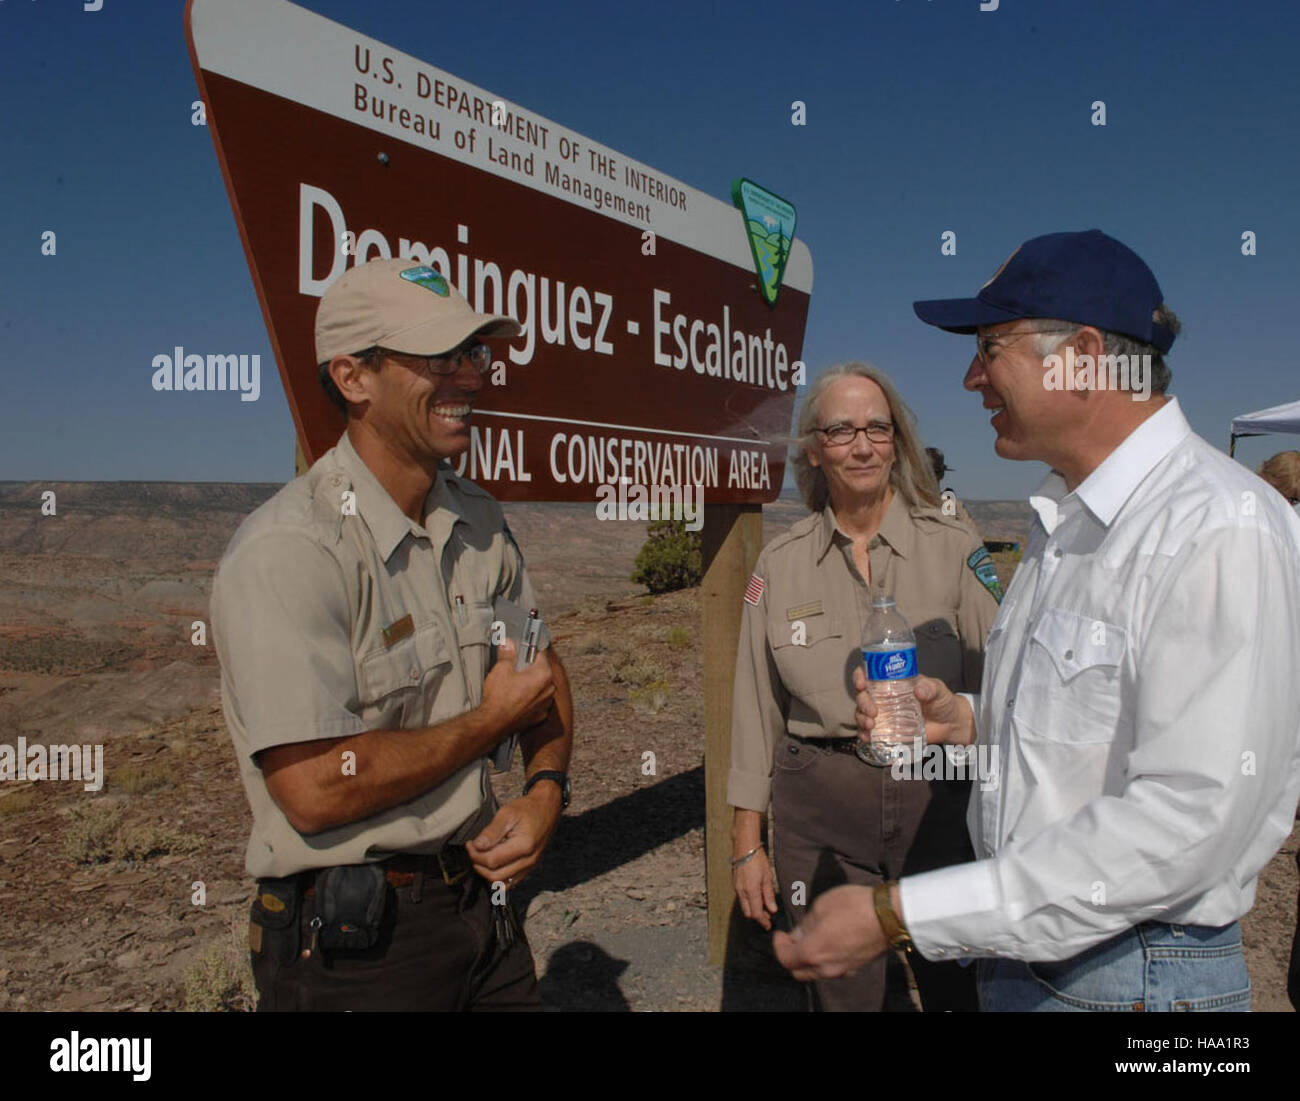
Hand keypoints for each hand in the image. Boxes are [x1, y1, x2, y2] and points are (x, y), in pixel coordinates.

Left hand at [467, 786, 561, 887]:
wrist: (547, 808)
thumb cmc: (528, 808)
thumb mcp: (507, 813)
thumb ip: (491, 832)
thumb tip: (477, 846)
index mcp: (524, 846)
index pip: (491, 861)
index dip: (476, 855)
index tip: (470, 844)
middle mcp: (529, 860)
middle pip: (495, 876)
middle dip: (479, 865)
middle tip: (473, 850)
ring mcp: (531, 866)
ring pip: (502, 883)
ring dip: (487, 873)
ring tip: (481, 857)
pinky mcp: (530, 867)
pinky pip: (511, 882)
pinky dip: (498, 878)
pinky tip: (492, 865)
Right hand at [481, 641, 554, 735]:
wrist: (494, 724)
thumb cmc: (499, 700)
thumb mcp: (501, 669)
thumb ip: (507, 654)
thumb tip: (508, 645)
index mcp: (544, 674)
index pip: (540, 654)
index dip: (528, 650)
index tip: (521, 650)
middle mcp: (549, 689)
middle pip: (542, 670)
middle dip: (529, 668)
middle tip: (515, 668)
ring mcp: (545, 703)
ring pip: (540, 686)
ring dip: (530, 683)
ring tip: (514, 684)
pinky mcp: (539, 715)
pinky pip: (537, 701)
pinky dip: (530, 698)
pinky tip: (516, 697)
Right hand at [732, 846, 777, 930]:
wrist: (744, 847)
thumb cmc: (758, 860)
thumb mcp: (767, 877)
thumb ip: (769, 895)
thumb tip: (772, 910)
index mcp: (751, 891)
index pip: (756, 913)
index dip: (763, 921)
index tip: (769, 926)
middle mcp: (741, 891)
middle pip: (748, 912)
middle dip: (758, 917)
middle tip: (768, 918)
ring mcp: (736, 887)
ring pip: (744, 906)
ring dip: (753, 909)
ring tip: (764, 908)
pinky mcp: (735, 883)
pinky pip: (741, 898)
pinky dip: (748, 902)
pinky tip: (756, 898)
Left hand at [771, 885, 885, 980]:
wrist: (888, 916)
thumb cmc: (853, 906)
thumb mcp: (821, 906)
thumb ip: (805, 923)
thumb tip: (798, 933)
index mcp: (812, 952)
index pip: (785, 959)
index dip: (778, 946)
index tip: (780, 933)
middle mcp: (825, 968)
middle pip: (799, 971)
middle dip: (791, 956)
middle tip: (792, 938)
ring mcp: (842, 970)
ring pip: (816, 973)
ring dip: (808, 960)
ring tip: (810, 939)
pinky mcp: (855, 968)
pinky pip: (832, 970)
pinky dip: (824, 961)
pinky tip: (829, 944)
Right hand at [852, 669, 974, 746]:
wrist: (950, 724)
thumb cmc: (943, 701)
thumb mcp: (938, 690)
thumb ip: (930, 688)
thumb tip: (919, 690)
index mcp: (892, 682)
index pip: (870, 674)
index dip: (860, 676)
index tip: (861, 684)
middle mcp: (884, 697)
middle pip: (863, 696)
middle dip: (863, 703)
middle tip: (873, 712)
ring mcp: (884, 714)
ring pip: (862, 713)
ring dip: (861, 719)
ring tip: (870, 726)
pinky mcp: (887, 730)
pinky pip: (869, 731)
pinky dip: (864, 734)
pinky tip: (867, 738)